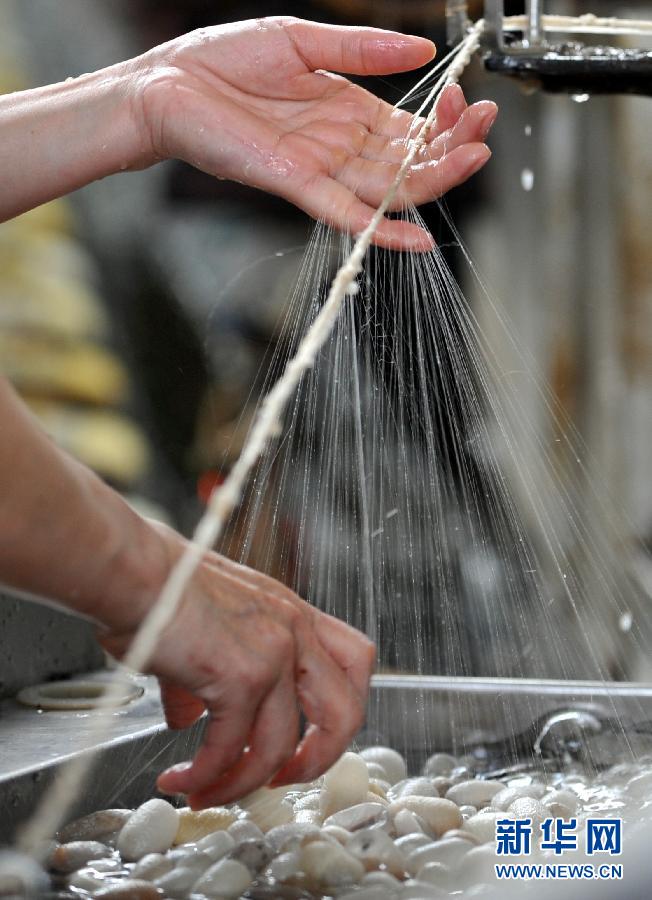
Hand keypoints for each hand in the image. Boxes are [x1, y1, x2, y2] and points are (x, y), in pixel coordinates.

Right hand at [98, 523, 374, 808]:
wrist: (133, 572)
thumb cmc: (158, 587)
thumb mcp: (206, 625)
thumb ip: (211, 674)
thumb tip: (190, 717)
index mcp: (292, 613)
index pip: (354, 659)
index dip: (343, 706)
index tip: (311, 737)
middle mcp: (293, 630)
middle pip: (346, 710)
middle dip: (319, 760)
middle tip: (281, 781)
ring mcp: (272, 653)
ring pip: (278, 747)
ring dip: (240, 783)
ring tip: (205, 792)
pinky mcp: (239, 676)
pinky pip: (230, 749)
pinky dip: (205, 775)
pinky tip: (180, 779)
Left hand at [140, 16, 496, 249]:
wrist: (168, 84)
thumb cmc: (224, 61)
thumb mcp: (302, 40)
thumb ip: (362, 48)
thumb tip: (421, 51)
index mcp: (348, 112)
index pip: (411, 129)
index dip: (444, 119)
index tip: (470, 98)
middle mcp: (340, 147)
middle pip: (409, 162)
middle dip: (452, 148)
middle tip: (485, 130)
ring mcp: (321, 169)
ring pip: (389, 188)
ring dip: (434, 179)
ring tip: (474, 158)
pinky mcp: (295, 184)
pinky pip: (345, 214)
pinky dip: (382, 229)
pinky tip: (418, 238)